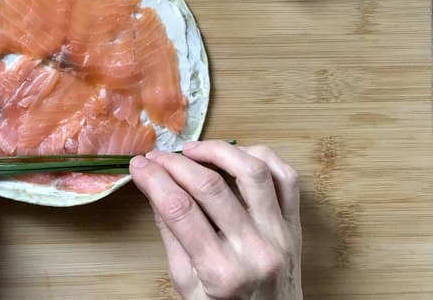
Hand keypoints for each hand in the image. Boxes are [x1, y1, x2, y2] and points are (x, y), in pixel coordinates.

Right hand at [130, 141, 301, 299]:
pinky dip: (260, 156)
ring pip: (253, 171)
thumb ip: (170, 233)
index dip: (154, 180)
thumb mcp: (186, 284)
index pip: (180, 210)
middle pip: (210, 187)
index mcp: (221, 273)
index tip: (138, 165)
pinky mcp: (295, 226)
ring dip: (219, 151)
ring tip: (194, 150)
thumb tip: (151, 185)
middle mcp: (254, 251)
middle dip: (176, 163)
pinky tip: (235, 156)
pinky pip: (286, 177)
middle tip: (157, 157)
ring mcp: (280, 236)